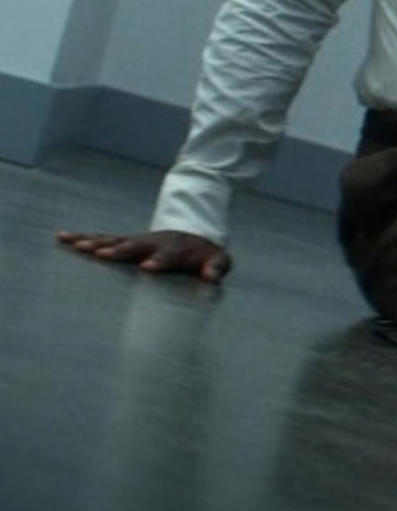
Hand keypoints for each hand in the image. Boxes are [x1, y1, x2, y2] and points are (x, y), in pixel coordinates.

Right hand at [55, 228, 231, 282]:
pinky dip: (84, 238)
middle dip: (120, 250)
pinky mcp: (125, 242)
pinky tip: (64, 238)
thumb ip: (217, 268)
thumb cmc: (205, 254)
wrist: (194, 234)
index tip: (148, 268)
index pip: (168, 255)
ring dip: (95, 242)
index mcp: (176, 249)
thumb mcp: (218, 261)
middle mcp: (153, 242)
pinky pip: (102, 239)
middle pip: (135, 245)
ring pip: (114, 239)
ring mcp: (138, 240)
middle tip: (101, 255)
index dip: (159, 261)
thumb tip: (212, 276)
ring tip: (75, 245)